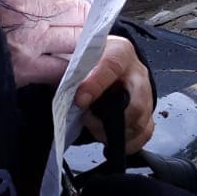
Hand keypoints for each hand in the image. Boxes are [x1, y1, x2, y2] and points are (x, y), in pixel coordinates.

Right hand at [0, 0, 87, 87]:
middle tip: (70, 25)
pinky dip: (66, 68)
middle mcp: (33, 11)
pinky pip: (62, 68)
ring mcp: (32, 41)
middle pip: (80, 11)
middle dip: (78, 18)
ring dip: (76, 42)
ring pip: (77, 39)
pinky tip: (60, 65)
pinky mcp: (27, 68)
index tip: (67, 1)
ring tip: (66, 45)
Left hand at [76, 36, 154, 153]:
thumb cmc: (87, 62)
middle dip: (111, 118)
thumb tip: (50, 73)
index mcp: (120, 52)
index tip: (79, 100)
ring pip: (140, 122)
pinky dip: (126, 143)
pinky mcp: (146, 114)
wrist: (99, 67)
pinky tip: (108, 140)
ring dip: (112, 131)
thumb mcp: (75, 57)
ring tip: (91, 126)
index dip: (96, 85)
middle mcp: (138, 74)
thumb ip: (67, 66)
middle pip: (137, 102)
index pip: (113, 66)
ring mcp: (146, 96)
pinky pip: (144, 134)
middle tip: (86, 118)